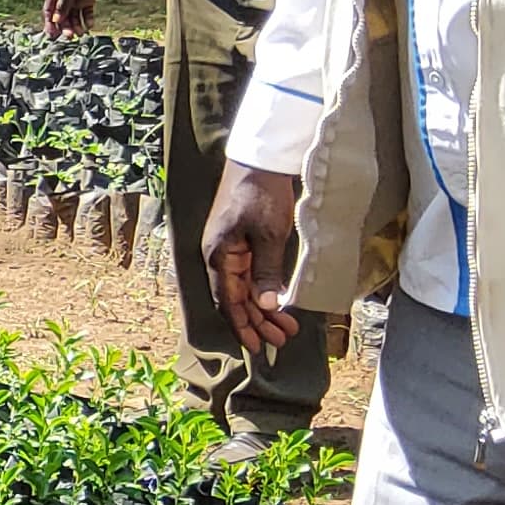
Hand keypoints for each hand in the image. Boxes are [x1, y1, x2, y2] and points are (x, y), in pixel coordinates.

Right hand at [42, 0, 110, 37]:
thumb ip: (63, 6)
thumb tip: (56, 21)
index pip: (49, 12)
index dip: (50, 24)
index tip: (52, 34)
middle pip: (63, 17)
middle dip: (66, 27)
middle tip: (70, 35)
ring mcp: (76, 0)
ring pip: (74, 17)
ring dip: (77, 26)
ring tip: (82, 32)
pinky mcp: (87, 1)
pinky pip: (86, 14)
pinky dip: (87, 20)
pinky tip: (89, 25)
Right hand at [204, 163, 304, 352]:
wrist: (260, 159)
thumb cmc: (262, 194)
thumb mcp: (269, 235)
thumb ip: (266, 272)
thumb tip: (264, 305)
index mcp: (219, 256)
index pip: (229, 301)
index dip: (244, 325)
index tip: (260, 346)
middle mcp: (219, 255)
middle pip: (237, 298)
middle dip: (259, 321)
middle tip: (283, 339)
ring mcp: (229, 247)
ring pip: (244, 287)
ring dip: (263, 307)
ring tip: (286, 325)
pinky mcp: (241, 240)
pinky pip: (249, 273)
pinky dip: (264, 288)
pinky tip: (277, 299)